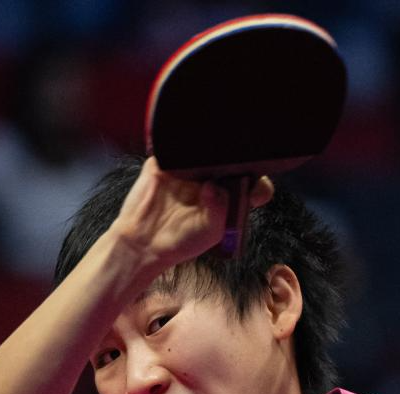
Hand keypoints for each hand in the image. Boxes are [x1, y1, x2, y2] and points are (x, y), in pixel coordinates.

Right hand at [111, 157, 273, 269]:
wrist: (143, 243)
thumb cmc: (180, 240)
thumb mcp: (209, 231)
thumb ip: (218, 211)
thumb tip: (212, 187)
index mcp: (229, 193)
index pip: (252, 179)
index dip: (257, 179)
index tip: (252, 187)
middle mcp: (212, 176)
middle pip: (230, 157)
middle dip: (232, 156)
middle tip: (225, 168)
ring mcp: (188, 167)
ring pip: (202, 147)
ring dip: (204, 146)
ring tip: (200, 163)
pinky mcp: (164, 161)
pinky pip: (171, 144)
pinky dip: (174, 144)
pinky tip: (177, 155)